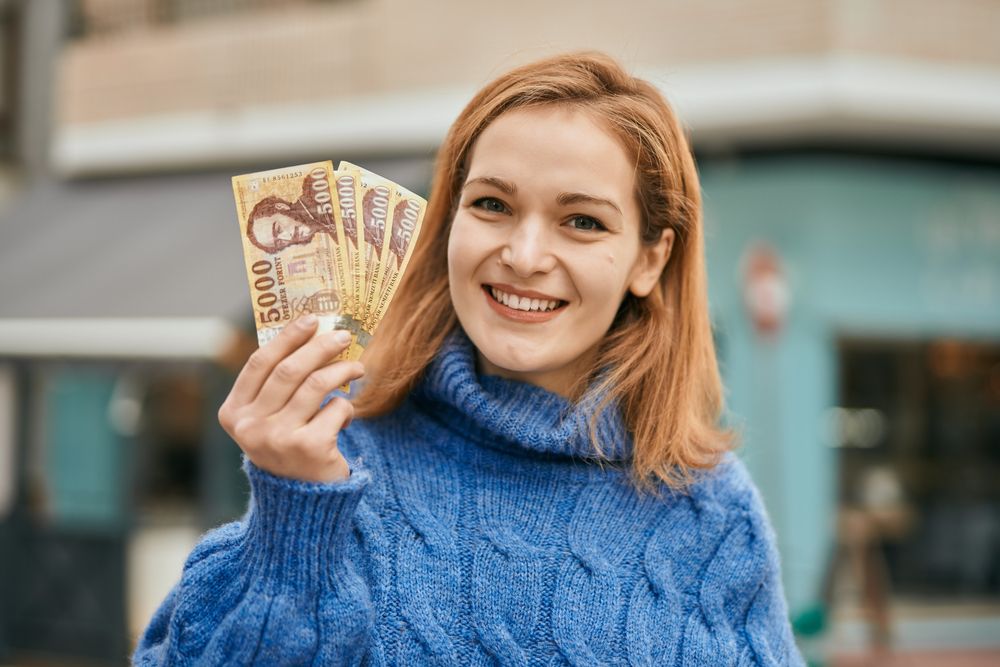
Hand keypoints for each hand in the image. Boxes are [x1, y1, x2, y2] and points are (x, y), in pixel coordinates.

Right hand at [218, 314, 364, 481]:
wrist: (302, 503)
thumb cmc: (288, 448)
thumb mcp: (271, 419)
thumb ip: (278, 385)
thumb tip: (310, 334)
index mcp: (233, 414)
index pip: (259, 363)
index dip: (286, 337)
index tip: (310, 320)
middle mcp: (250, 427)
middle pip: (289, 370)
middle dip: (320, 346)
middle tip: (342, 335)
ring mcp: (278, 438)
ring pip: (316, 385)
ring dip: (342, 369)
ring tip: (357, 366)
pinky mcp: (309, 447)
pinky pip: (335, 408)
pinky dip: (346, 406)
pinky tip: (346, 414)